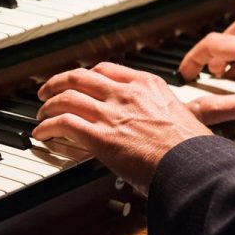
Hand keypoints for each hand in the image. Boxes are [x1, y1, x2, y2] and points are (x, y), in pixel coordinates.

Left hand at [33, 62, 211, 187]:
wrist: (193, 165)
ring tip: (41, 113)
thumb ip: (165, 113)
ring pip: (66, 97)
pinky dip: (47, 127)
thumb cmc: (193, 149)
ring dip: (48, 105)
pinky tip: (41, 133)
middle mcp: (126, 93)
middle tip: (48, 91)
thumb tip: (162, 125)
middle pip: (80, 77)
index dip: (87, 75)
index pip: (107, 69)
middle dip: (58, 82)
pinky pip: (63, 123)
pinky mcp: (100, 136)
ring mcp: (111, 113)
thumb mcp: (185, 116)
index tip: (80, 82)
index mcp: (147, 85)